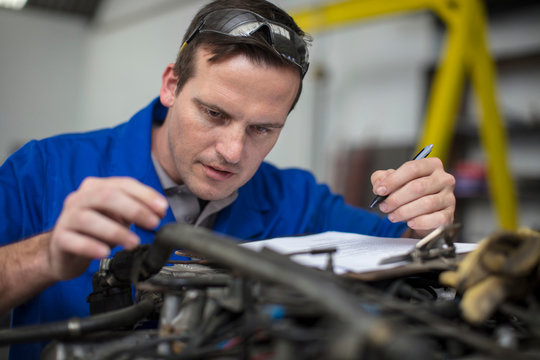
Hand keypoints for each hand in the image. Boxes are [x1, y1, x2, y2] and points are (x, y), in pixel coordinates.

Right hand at [47, 177, 167, 280]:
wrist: (64, 251)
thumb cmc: (96, 230)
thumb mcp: (118, 216)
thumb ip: (137, 209)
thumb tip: (160, 211)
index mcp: (96, 188)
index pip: (123, 184)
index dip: (145, 195)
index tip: (162, 208)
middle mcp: (80, 198)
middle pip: (107, 197)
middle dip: (135, 209)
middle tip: (153, 224)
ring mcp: (67, 217)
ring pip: (89, 219)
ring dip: (116, 231)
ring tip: (133, 243)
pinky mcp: (59, 238)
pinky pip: (73, 240)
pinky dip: (91, 246)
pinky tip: (105, 252)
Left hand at [370, 157, 454, 236]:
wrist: (424, 214)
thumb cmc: (409, 194)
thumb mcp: (394, 181)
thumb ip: (383, 178)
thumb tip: (379, 184)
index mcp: (431, 165)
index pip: (412, 168)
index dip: (393, 180)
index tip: (379, 190)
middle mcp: (444, 179)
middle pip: (418, 187)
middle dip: (396, 199)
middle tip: (384, 207)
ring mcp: (449, 197)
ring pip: (426, 204)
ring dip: (405, 212)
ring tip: (393, 216)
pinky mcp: (450, 215)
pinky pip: (436, 219)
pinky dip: (420, 222)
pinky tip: (410, 222)